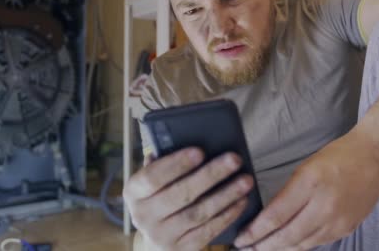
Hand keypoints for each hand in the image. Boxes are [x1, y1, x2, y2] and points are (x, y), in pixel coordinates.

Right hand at [123, 147, 254, 250]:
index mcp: (133, 192)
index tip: (200, 151)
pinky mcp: (181, 248)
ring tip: (246, 180)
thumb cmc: (159, 195)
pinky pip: (208, 230)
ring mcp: (161, 236)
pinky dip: (227, 215)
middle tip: (234, 159)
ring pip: (198, 213)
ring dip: (225, 195)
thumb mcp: (153, 178)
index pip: (152, 177)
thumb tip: (181, 138)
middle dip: (210, 175)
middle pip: (181, 194)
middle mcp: (143, 216)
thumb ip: (163, 160)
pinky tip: (241, 200)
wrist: (155, 237)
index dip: (176, 164)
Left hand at [233, 131, 378, 249]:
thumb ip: (287, 193)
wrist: (374, 157)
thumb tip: (267, 217)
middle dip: (264, 245)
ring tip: (263, 249)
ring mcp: (338, 220)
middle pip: (287, 236)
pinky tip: (288, 245)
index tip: (241, 237)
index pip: (275, 216)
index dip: (255, 231)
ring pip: (302, 244)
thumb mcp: (305, 168)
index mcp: (310, 183)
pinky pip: (318, 242)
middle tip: (247, 248)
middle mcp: (325, 205)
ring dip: (281, 249)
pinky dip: (300, 245)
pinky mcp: (348, 228)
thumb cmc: (338, 156)